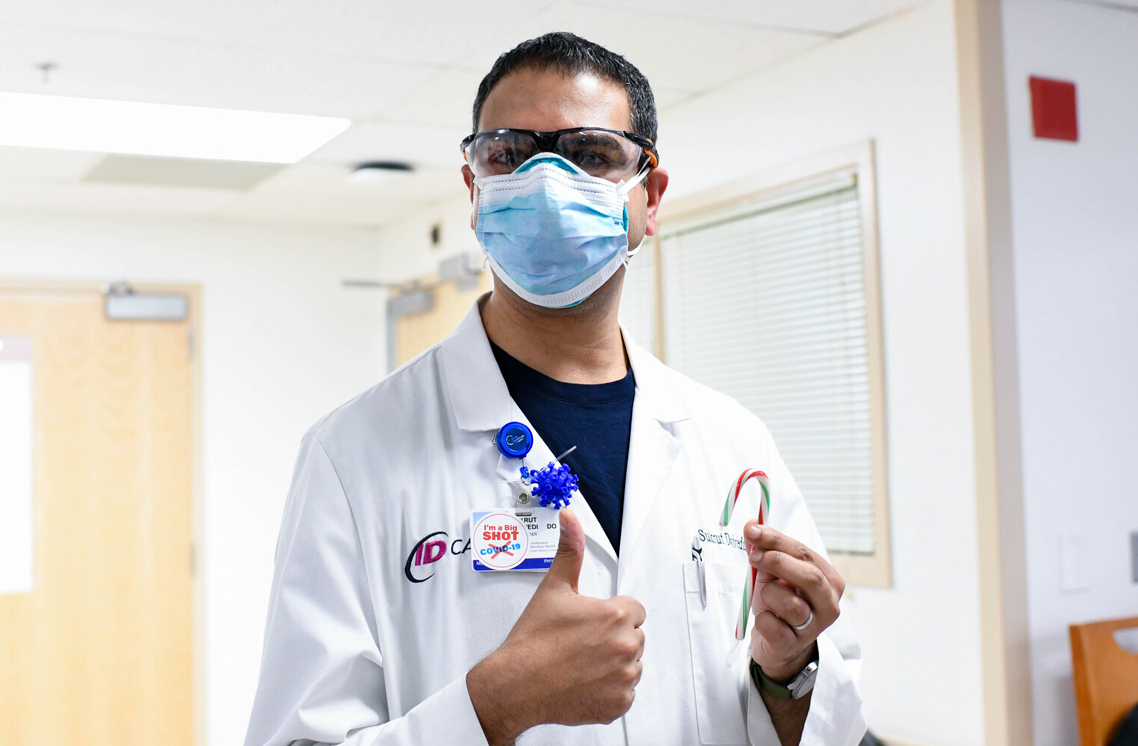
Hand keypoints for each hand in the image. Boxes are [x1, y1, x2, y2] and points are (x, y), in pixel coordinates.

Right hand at [467, 509, 645, 745]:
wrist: (515, 685)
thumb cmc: (533, 640)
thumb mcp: (553, 588)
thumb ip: (569, 550)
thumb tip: (570, 519)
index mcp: (615, 616)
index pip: (634, 610)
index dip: (611, 614)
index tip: (591, 621)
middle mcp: (625, 646)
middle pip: (634, 636)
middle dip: (613, 637)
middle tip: (582, 642)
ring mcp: (623, 678)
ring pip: (631, 664)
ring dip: (614, 663)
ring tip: (582, 662)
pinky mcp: (618, 704)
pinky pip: (625, 692)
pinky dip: (609, 690)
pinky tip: (585, 682)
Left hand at [744, 521, 844, 681]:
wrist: (775, 643)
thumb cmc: (778, 602)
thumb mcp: (772, 573)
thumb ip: (764, 549)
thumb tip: (751, 525)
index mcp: (829, 580)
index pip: (805, 553)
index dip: (776, 540)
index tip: (752, 531)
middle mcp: (829, 604)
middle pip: (809, 577)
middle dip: (777, 561)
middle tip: (752, 556)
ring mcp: (815, 627)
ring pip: (790, 604)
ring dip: (768, 595)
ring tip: (766, 599)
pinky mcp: (795, 644)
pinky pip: (773, 625)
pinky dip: (762, 619)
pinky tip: (766, 620)